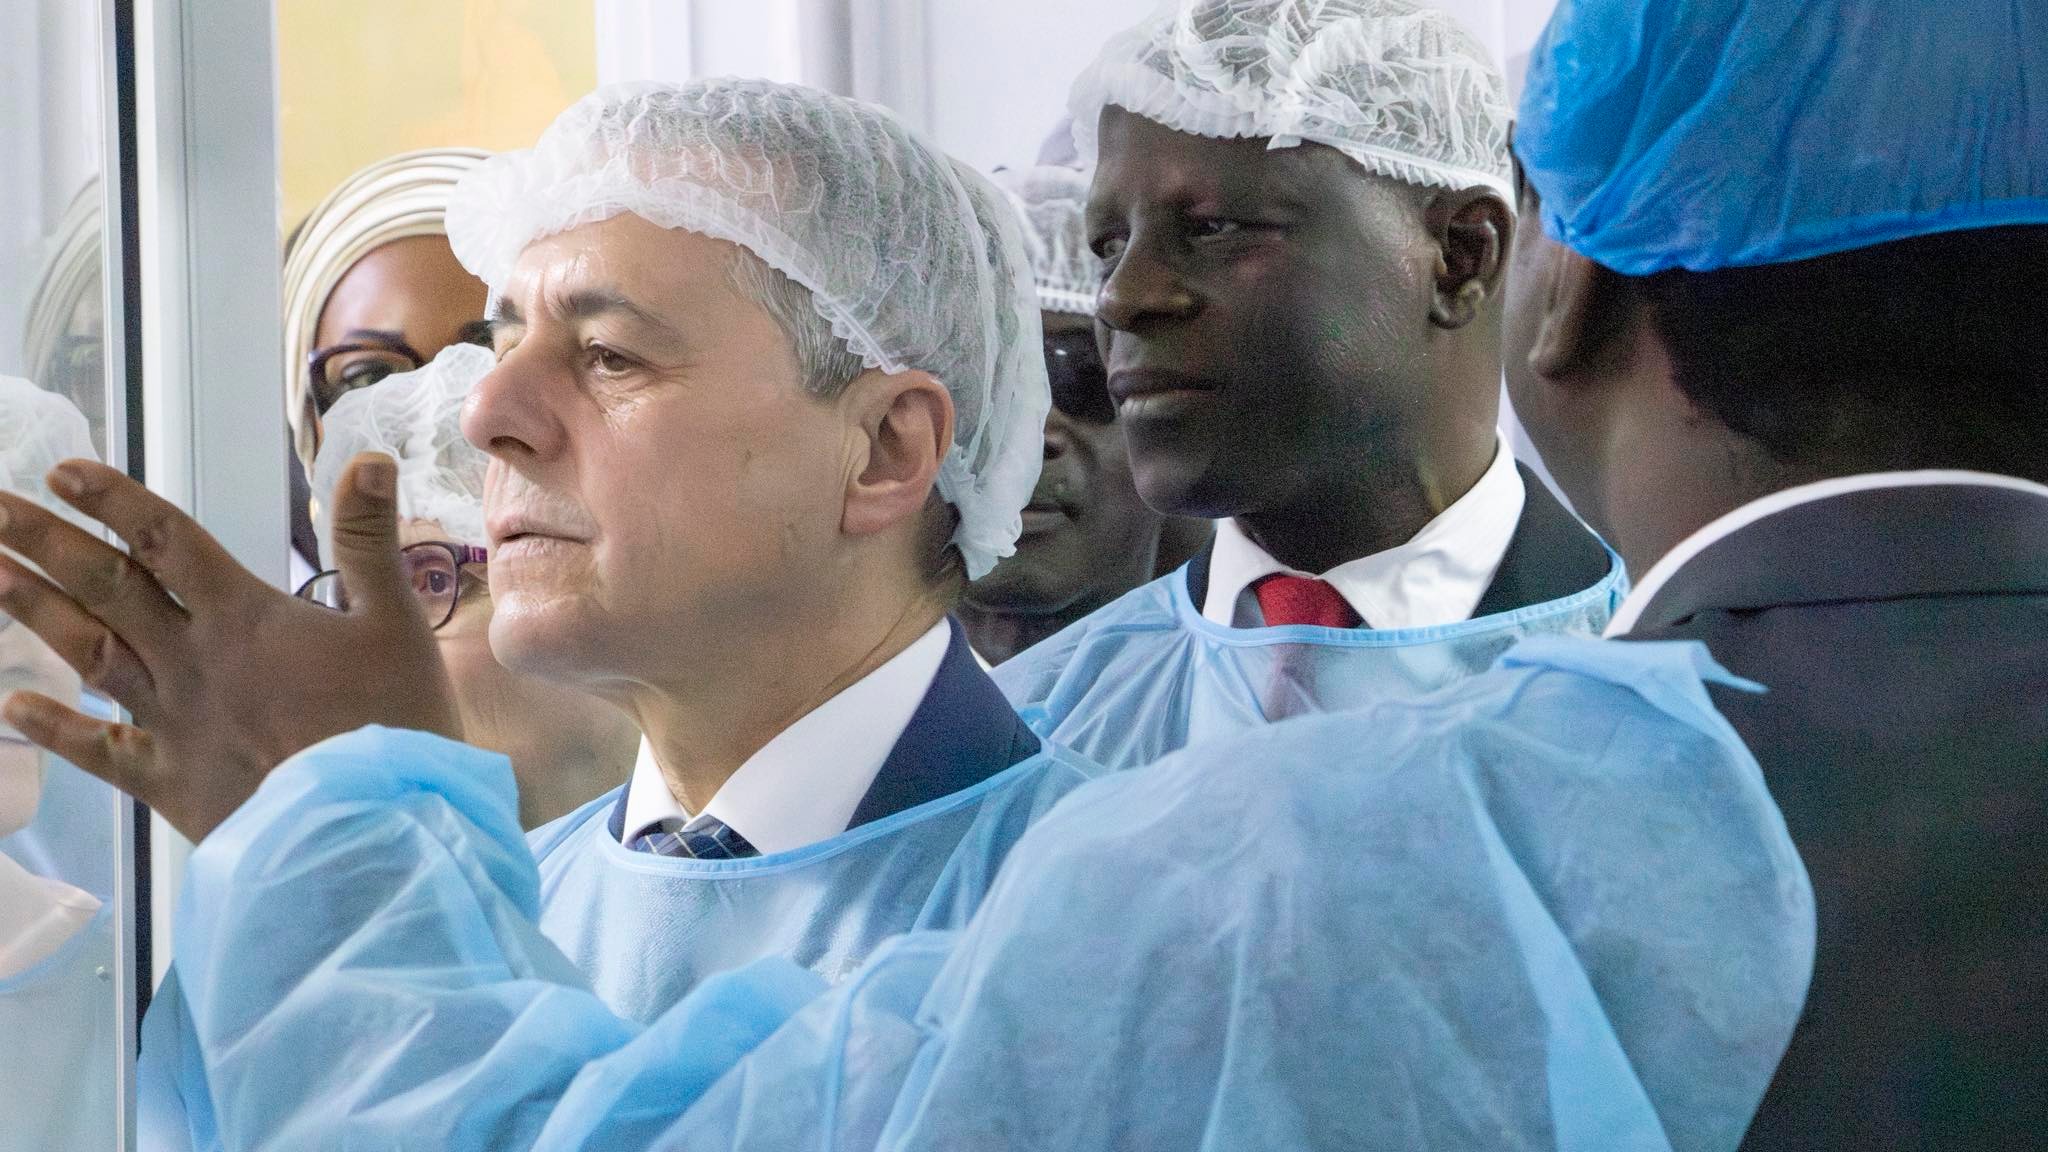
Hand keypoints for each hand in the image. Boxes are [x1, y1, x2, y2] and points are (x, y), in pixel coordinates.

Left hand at [0, 454, 460, 841]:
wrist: (375, 830)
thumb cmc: (394, 726)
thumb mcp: (395, 624)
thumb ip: (369, 540)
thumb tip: (367, 458)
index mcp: (245, 617)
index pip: (166, 540)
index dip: (112, 500)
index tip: (61, 470)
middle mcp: (193, 661)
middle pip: (107, 587)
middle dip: (43, 541)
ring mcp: (175, 723)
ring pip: (90, 654)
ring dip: (32, 611)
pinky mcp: (173, 782)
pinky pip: (100, 753)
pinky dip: (55, 730)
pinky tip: (11, 709)